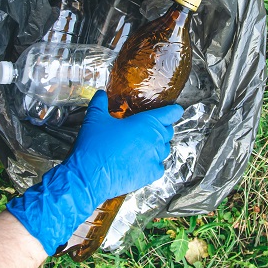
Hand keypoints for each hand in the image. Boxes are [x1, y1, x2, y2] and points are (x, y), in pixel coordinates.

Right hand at [6, 91, 182, 254]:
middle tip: (151, 129)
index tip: (176, 110)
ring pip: (164, 150)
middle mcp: (154, 140)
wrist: (90, 174)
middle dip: (162, 129)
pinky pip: (160, 167)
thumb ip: (100, 102)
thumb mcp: (94, 118)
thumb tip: (101, 93)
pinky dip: (154, 164)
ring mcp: (154, 158)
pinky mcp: (150, 175)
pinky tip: (143, 163)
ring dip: (157, 147)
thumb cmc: (95, 145)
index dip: (174, 111)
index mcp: (146, 122)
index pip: (170, 114)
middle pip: (168, 132)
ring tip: (144, 146)